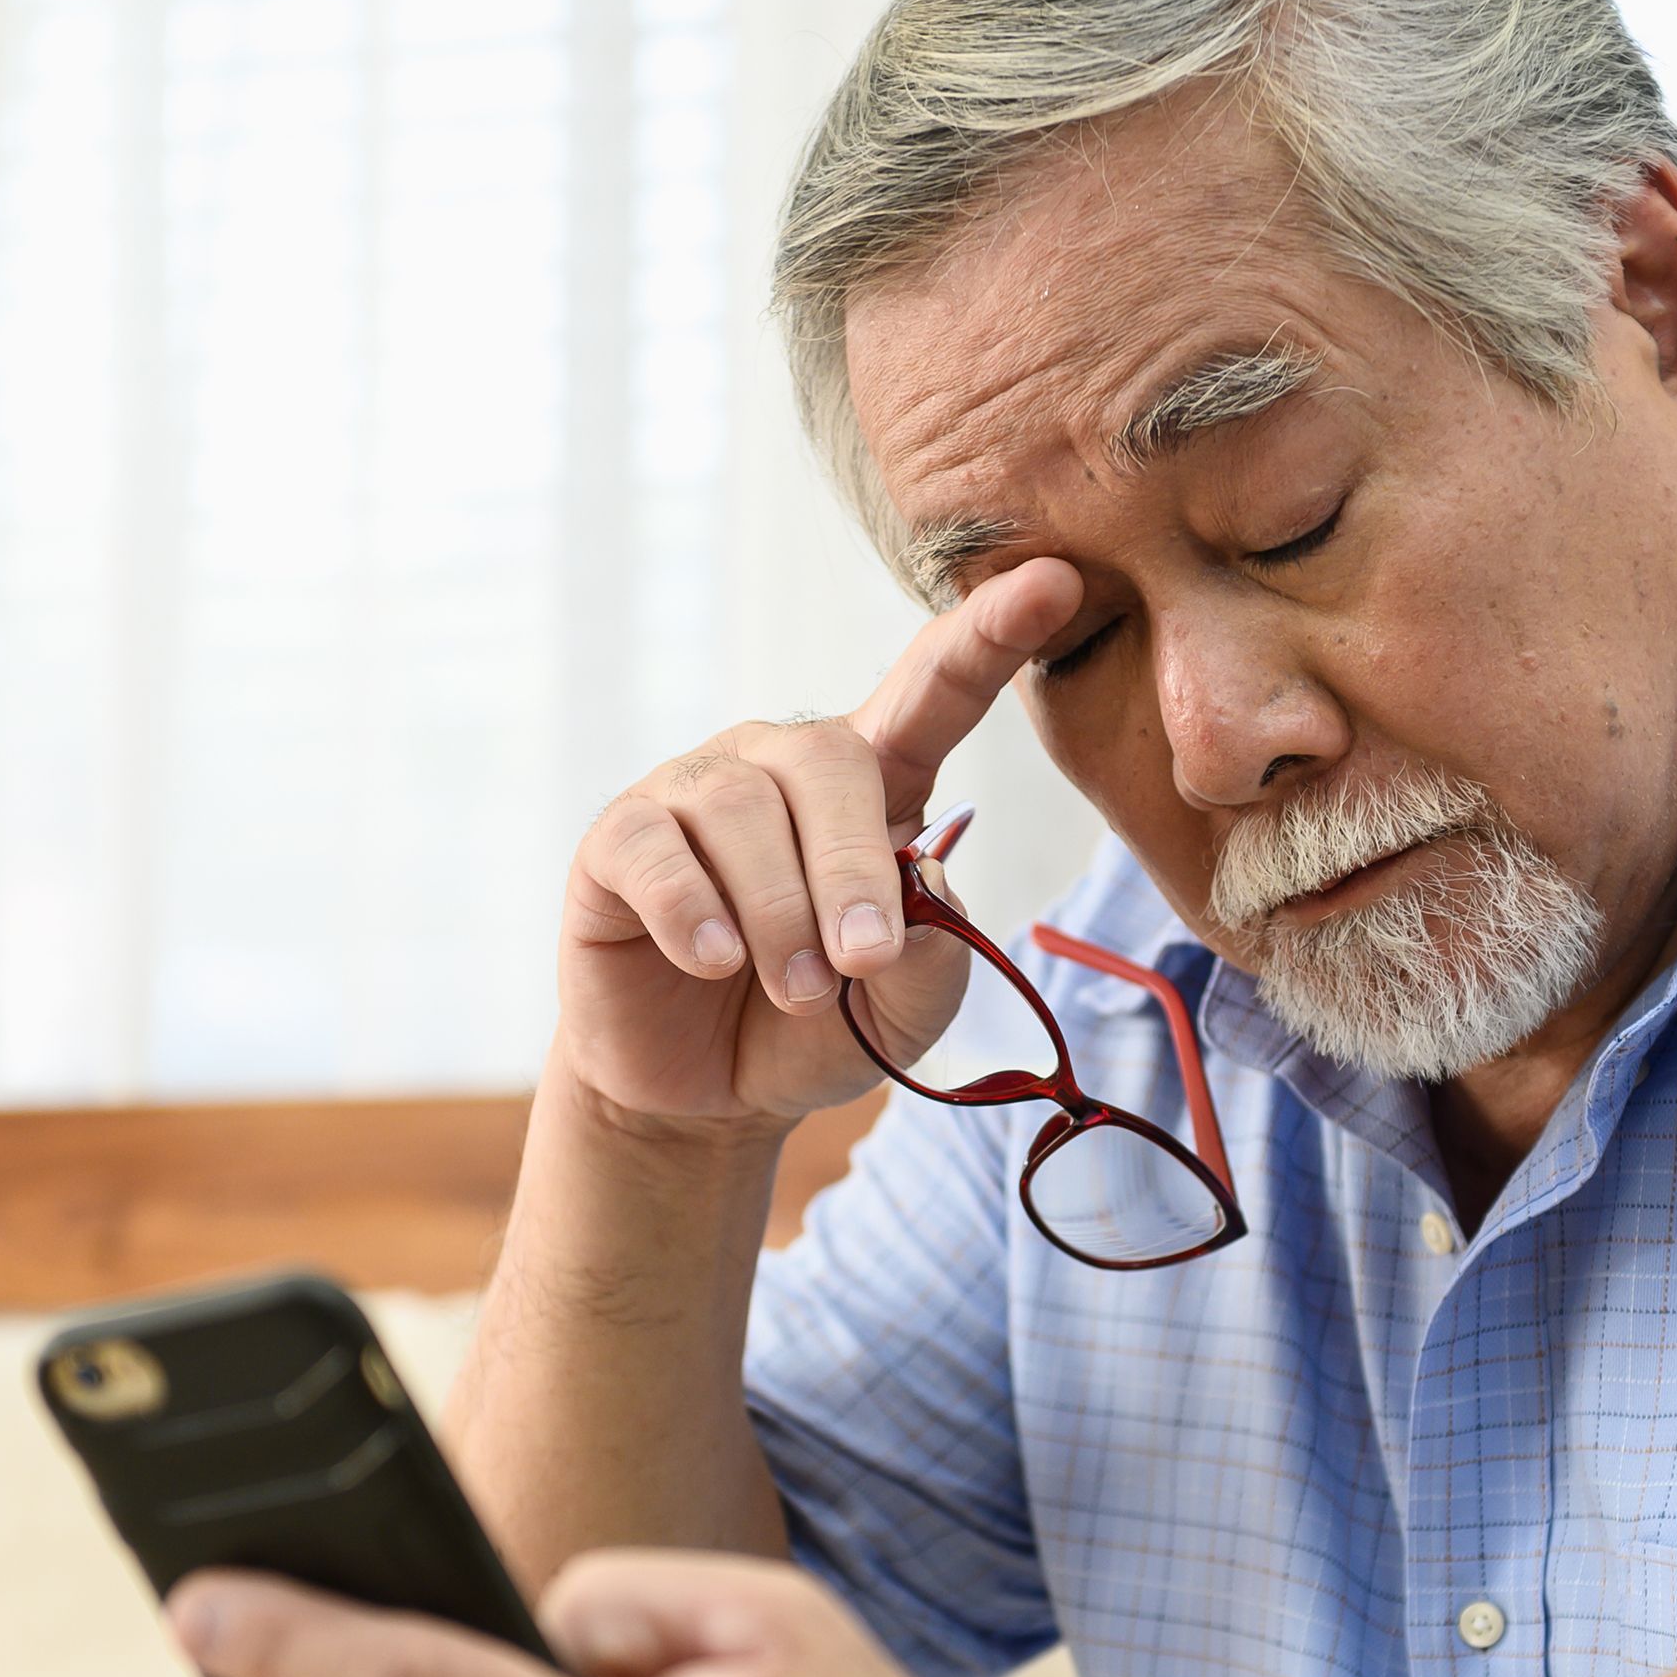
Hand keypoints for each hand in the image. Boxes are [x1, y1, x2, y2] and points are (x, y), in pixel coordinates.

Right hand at [557, 559, 1080, 1129]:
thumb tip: (920, 875)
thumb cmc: (820, 1026)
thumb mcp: (904, 1010)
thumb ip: (933, 955)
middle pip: (829, 760)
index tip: (1056, 582)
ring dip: (780, 913)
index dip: (990, 637)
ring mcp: (694, 793)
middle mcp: (782, 766)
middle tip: (861, 962)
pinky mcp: (620, 840)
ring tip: (799, 989)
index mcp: (874, 783)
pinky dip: (694, 911)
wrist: (708, 1095)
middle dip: (852, 867)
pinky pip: (656, 848)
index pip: (935, 693)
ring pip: (742, 810)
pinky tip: (716, 960)